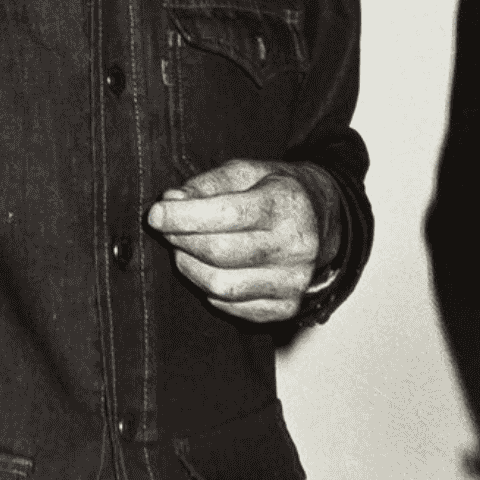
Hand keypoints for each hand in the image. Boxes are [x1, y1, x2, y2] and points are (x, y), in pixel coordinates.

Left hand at [147, 159, 322, 323]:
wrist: (324, 218)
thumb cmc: (276, 190)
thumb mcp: (246, 172)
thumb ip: (207, 184)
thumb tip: (170, 200)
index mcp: (285, 204)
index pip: (226, 214)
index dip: (182, 216)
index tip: (155, 214)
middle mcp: (296, 246)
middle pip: (219, 253)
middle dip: (181, 240)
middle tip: (168, 229)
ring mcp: (294, 282)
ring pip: (221, 286)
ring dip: (190, 267)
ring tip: (184, 249)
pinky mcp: (287, 307)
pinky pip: (232, 307)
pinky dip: (209, 289)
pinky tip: (208, 268)